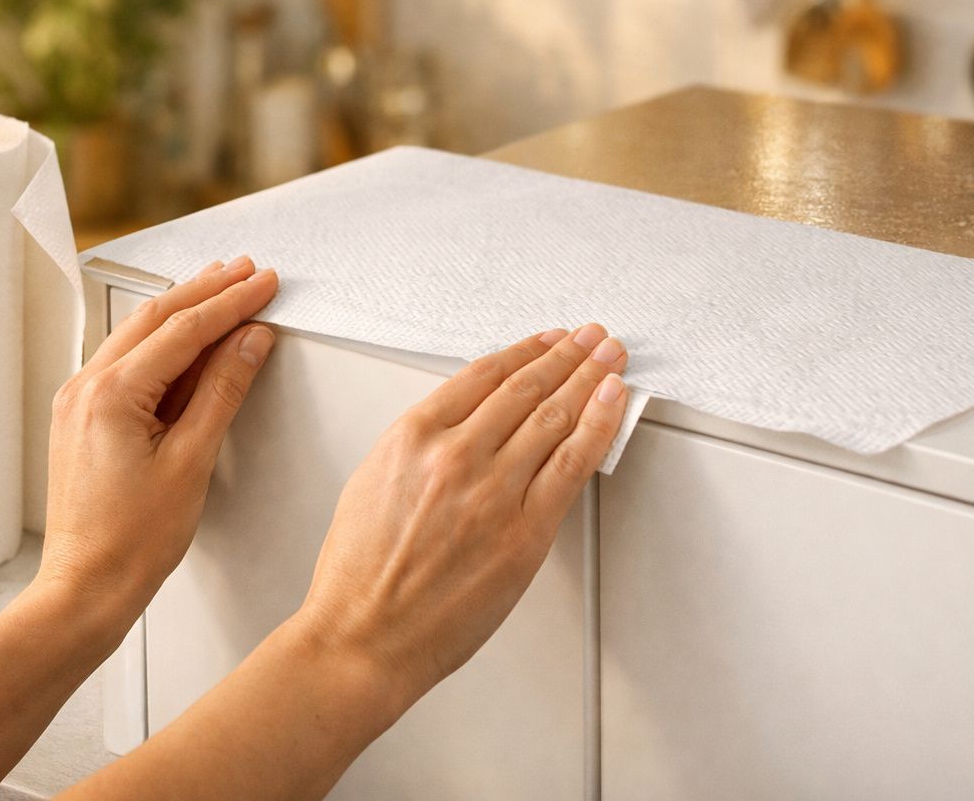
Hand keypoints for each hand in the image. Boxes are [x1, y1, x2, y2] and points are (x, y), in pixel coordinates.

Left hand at [38, 256, 278, 630]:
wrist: (86, 588)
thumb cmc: (132, 542)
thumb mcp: (192, 461)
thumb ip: (222, 392)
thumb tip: (249, 343)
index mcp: (111, 395)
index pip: (184, 330)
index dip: (231, 303)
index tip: (264, 284)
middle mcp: (85, 387)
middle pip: (156, 319)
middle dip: (206, 291)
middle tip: (248, 271)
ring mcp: (78, 401)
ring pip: (136, 335)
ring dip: (182, 309)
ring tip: (220, 287)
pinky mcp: (81, 418)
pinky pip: (123, 361)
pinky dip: (159, 341)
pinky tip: (183, 337)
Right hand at [293, 323, 628, 707]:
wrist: (363, 637)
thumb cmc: (359, 575)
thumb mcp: (372, 481)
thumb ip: (421, 446)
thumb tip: (467, 424)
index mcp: (413, 435)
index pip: (483, 374)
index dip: (525, 351)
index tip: (547, 341)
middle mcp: (456, 454)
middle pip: (526, 387)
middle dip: (567, 355)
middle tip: (592, 337)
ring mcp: (494, 491)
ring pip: (554, 416)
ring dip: (590, 377)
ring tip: (610, 357)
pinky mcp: (524, 532)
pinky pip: (572, 464)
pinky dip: (599, 425)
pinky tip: (614, 401)